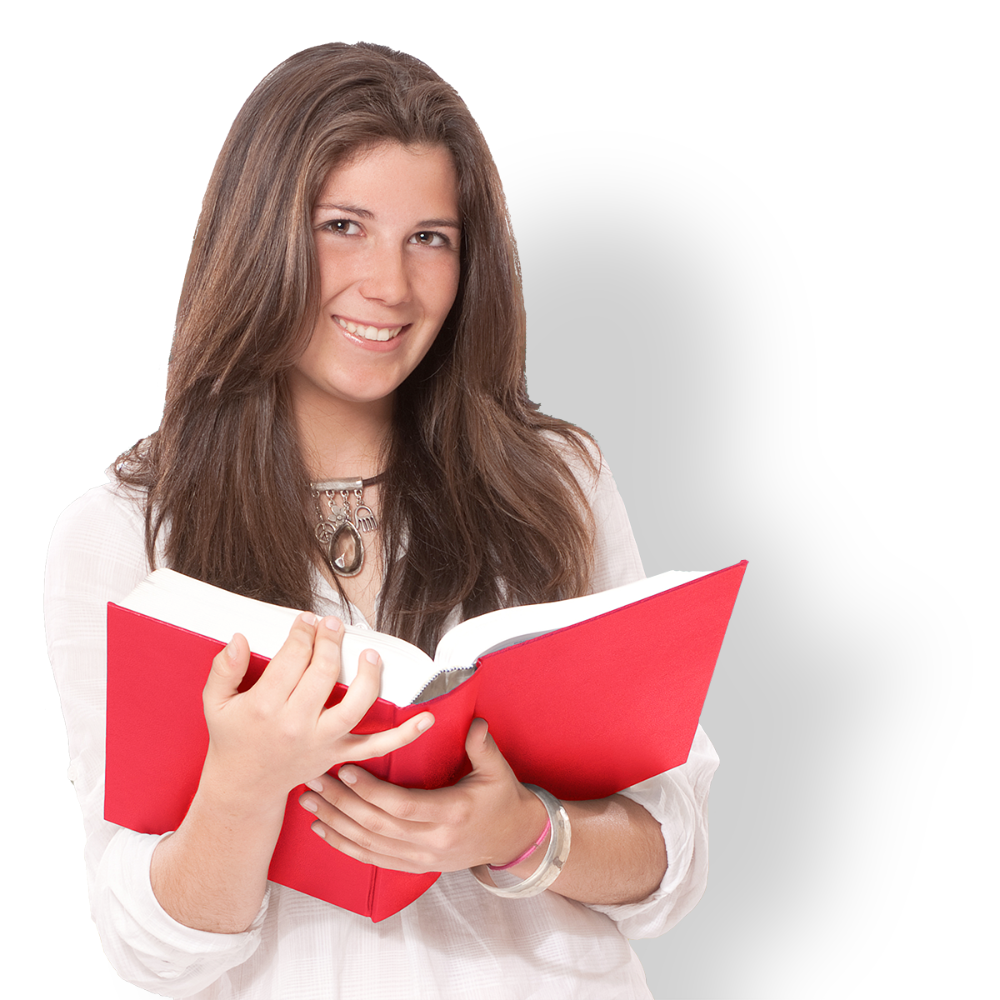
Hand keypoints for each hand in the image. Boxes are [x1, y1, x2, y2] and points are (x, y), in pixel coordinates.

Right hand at [201, 612, 433, 800]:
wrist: (244, 787)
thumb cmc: (233, 738)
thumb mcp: (215, 703)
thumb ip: (224, 669)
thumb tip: (239, 639)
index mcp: (265, 708)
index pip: (292, 658)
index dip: (303, 633)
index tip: (307, 621)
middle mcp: (297, 725)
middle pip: (323, 673)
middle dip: (331, 642)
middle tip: (332, 625)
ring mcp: (322, 742)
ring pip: (355, 706)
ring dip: (369, 676)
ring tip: (370, 654)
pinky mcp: (339, 755)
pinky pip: (378, 746)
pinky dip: (405, 735)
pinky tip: (427, 718)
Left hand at [297, 718, 548, 873]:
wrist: (511, 840)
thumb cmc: (502, 800)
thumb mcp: (498, 771)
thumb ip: (482, 747)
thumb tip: (475, 722)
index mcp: (451, 814)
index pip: (402, 806)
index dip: (370, 791)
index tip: (345, 769)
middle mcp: (432, 841)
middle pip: (376, 825)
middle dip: (340, 803)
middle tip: (313, 780)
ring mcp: (421, 858)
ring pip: (368, 844)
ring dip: (335, 823)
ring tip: (309, 801)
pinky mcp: (413, 866)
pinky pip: (372, 859)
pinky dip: (344, 846)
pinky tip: (323, 830)